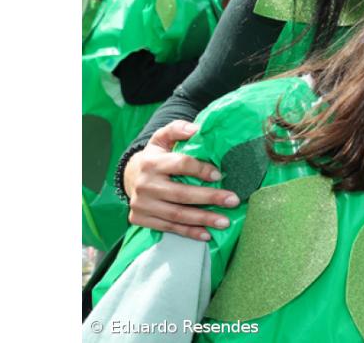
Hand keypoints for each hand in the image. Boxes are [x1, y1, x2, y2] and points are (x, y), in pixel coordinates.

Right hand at [123, 120, 239, 240]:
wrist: (130, 176)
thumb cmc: (156, 156)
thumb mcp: (163, 138)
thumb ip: (178, 129)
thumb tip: (197, 129)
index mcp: (151, 162)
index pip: (180, 164)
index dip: (201, 169)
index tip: (219, 175)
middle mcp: (144, 184)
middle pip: (181, 194)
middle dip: (210, 198)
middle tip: (233, 201)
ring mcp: (141, 204)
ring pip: (177, 214)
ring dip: (203, 219)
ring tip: (225, 221)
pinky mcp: (140, 218)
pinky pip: (169, 227)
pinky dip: (189, 232)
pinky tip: (207, 234)